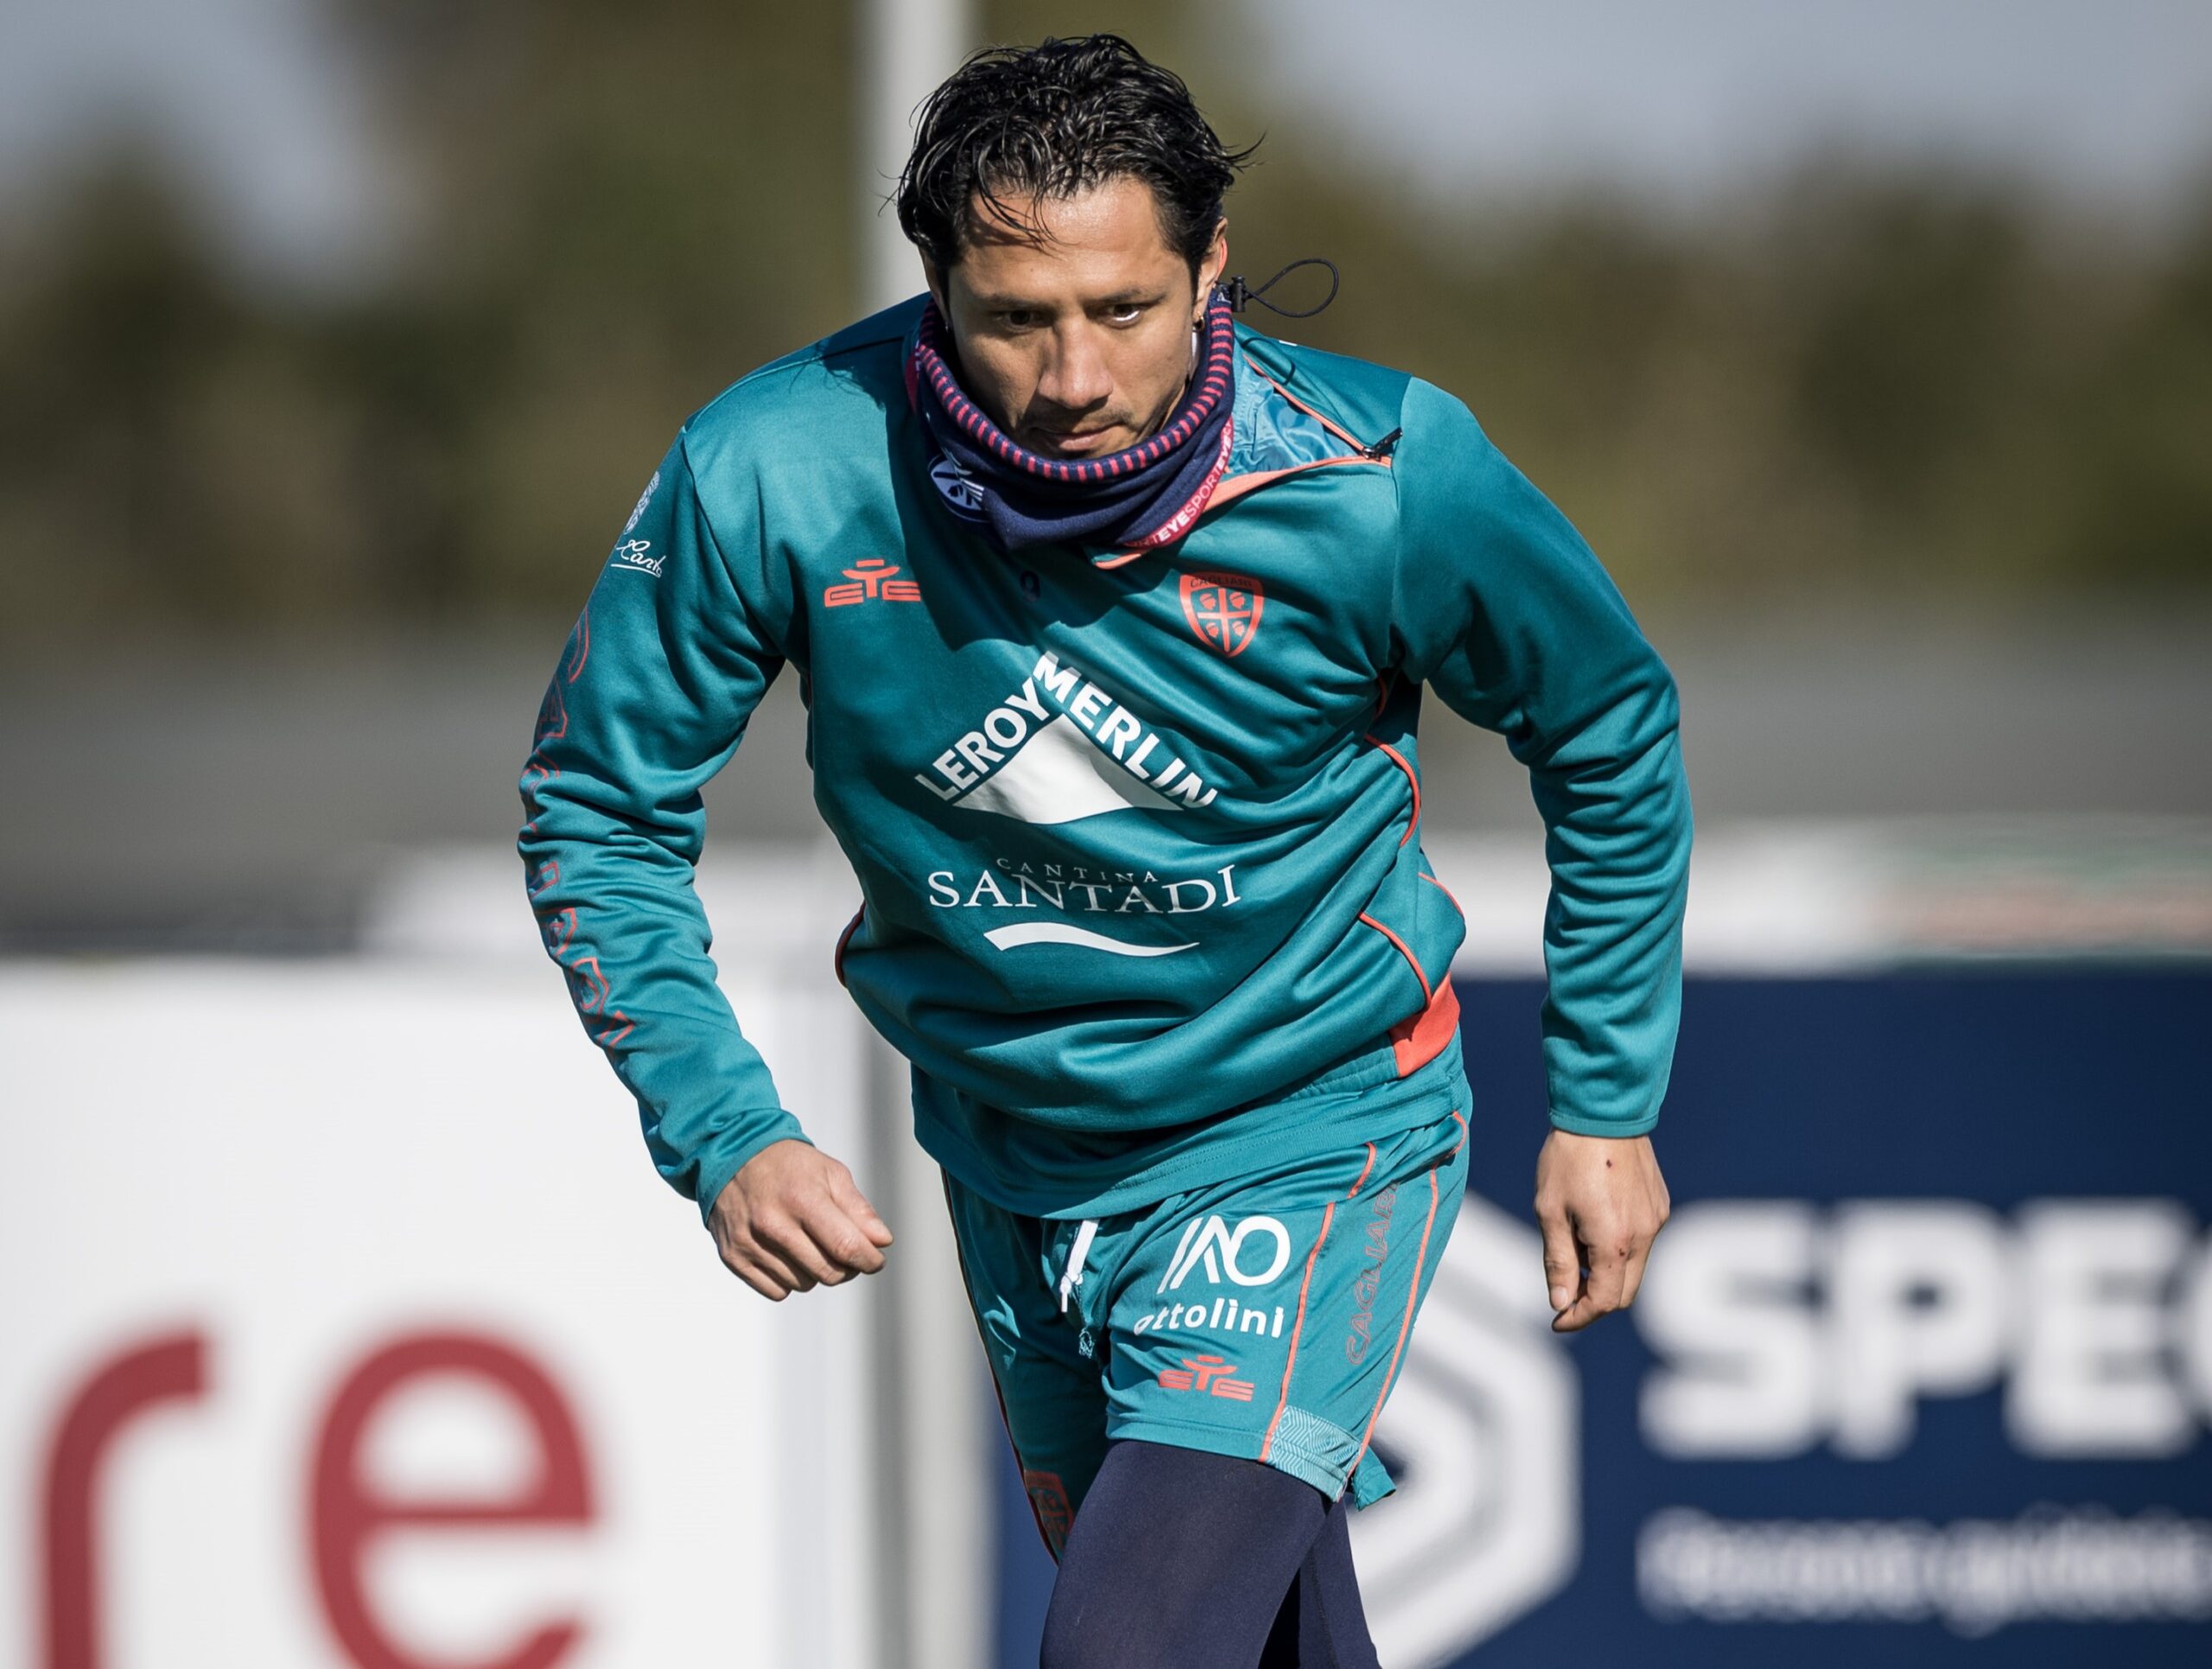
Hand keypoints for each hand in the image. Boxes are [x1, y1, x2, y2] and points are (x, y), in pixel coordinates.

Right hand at [709, 1139, 893, 1300]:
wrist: (734, 1158)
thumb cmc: (789, 1165)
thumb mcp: (830, 1173)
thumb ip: (858, 1209)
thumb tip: (882, 1241)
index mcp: (802, 1198)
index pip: (846, 1246)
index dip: (869, 1260)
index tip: (875, 1260)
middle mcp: (772, 1224)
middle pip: (826, 1272)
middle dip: (846, 1268)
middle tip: (845, 1252)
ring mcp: (749, 1243)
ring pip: (803, 1284)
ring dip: (815, 1272)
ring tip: (810, 1245)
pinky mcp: (733, 1257)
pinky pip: (776, 1291)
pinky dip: (788, 1279)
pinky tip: (787, 1254)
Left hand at [1534, 1129, 1669, 1332]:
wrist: (1602, 1113)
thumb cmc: (1568, 1160)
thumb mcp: (1550, 1212)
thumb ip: (1558, 1262)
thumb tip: (1562, 1304)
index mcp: (1615, 1242)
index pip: (1605, 1301)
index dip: (1580, 1317)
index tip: (1558, 1321)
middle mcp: (1644, 1236)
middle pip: (1626, 1292)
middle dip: (1596, 1300)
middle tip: (1565, 1292)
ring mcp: (1657, 1220)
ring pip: (1635, 1267)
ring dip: (1607, 1272)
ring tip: (1573, 1244)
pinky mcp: (1660, 1204)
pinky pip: (1642, 1241)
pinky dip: (1620, 1249)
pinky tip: (1592, 1224)